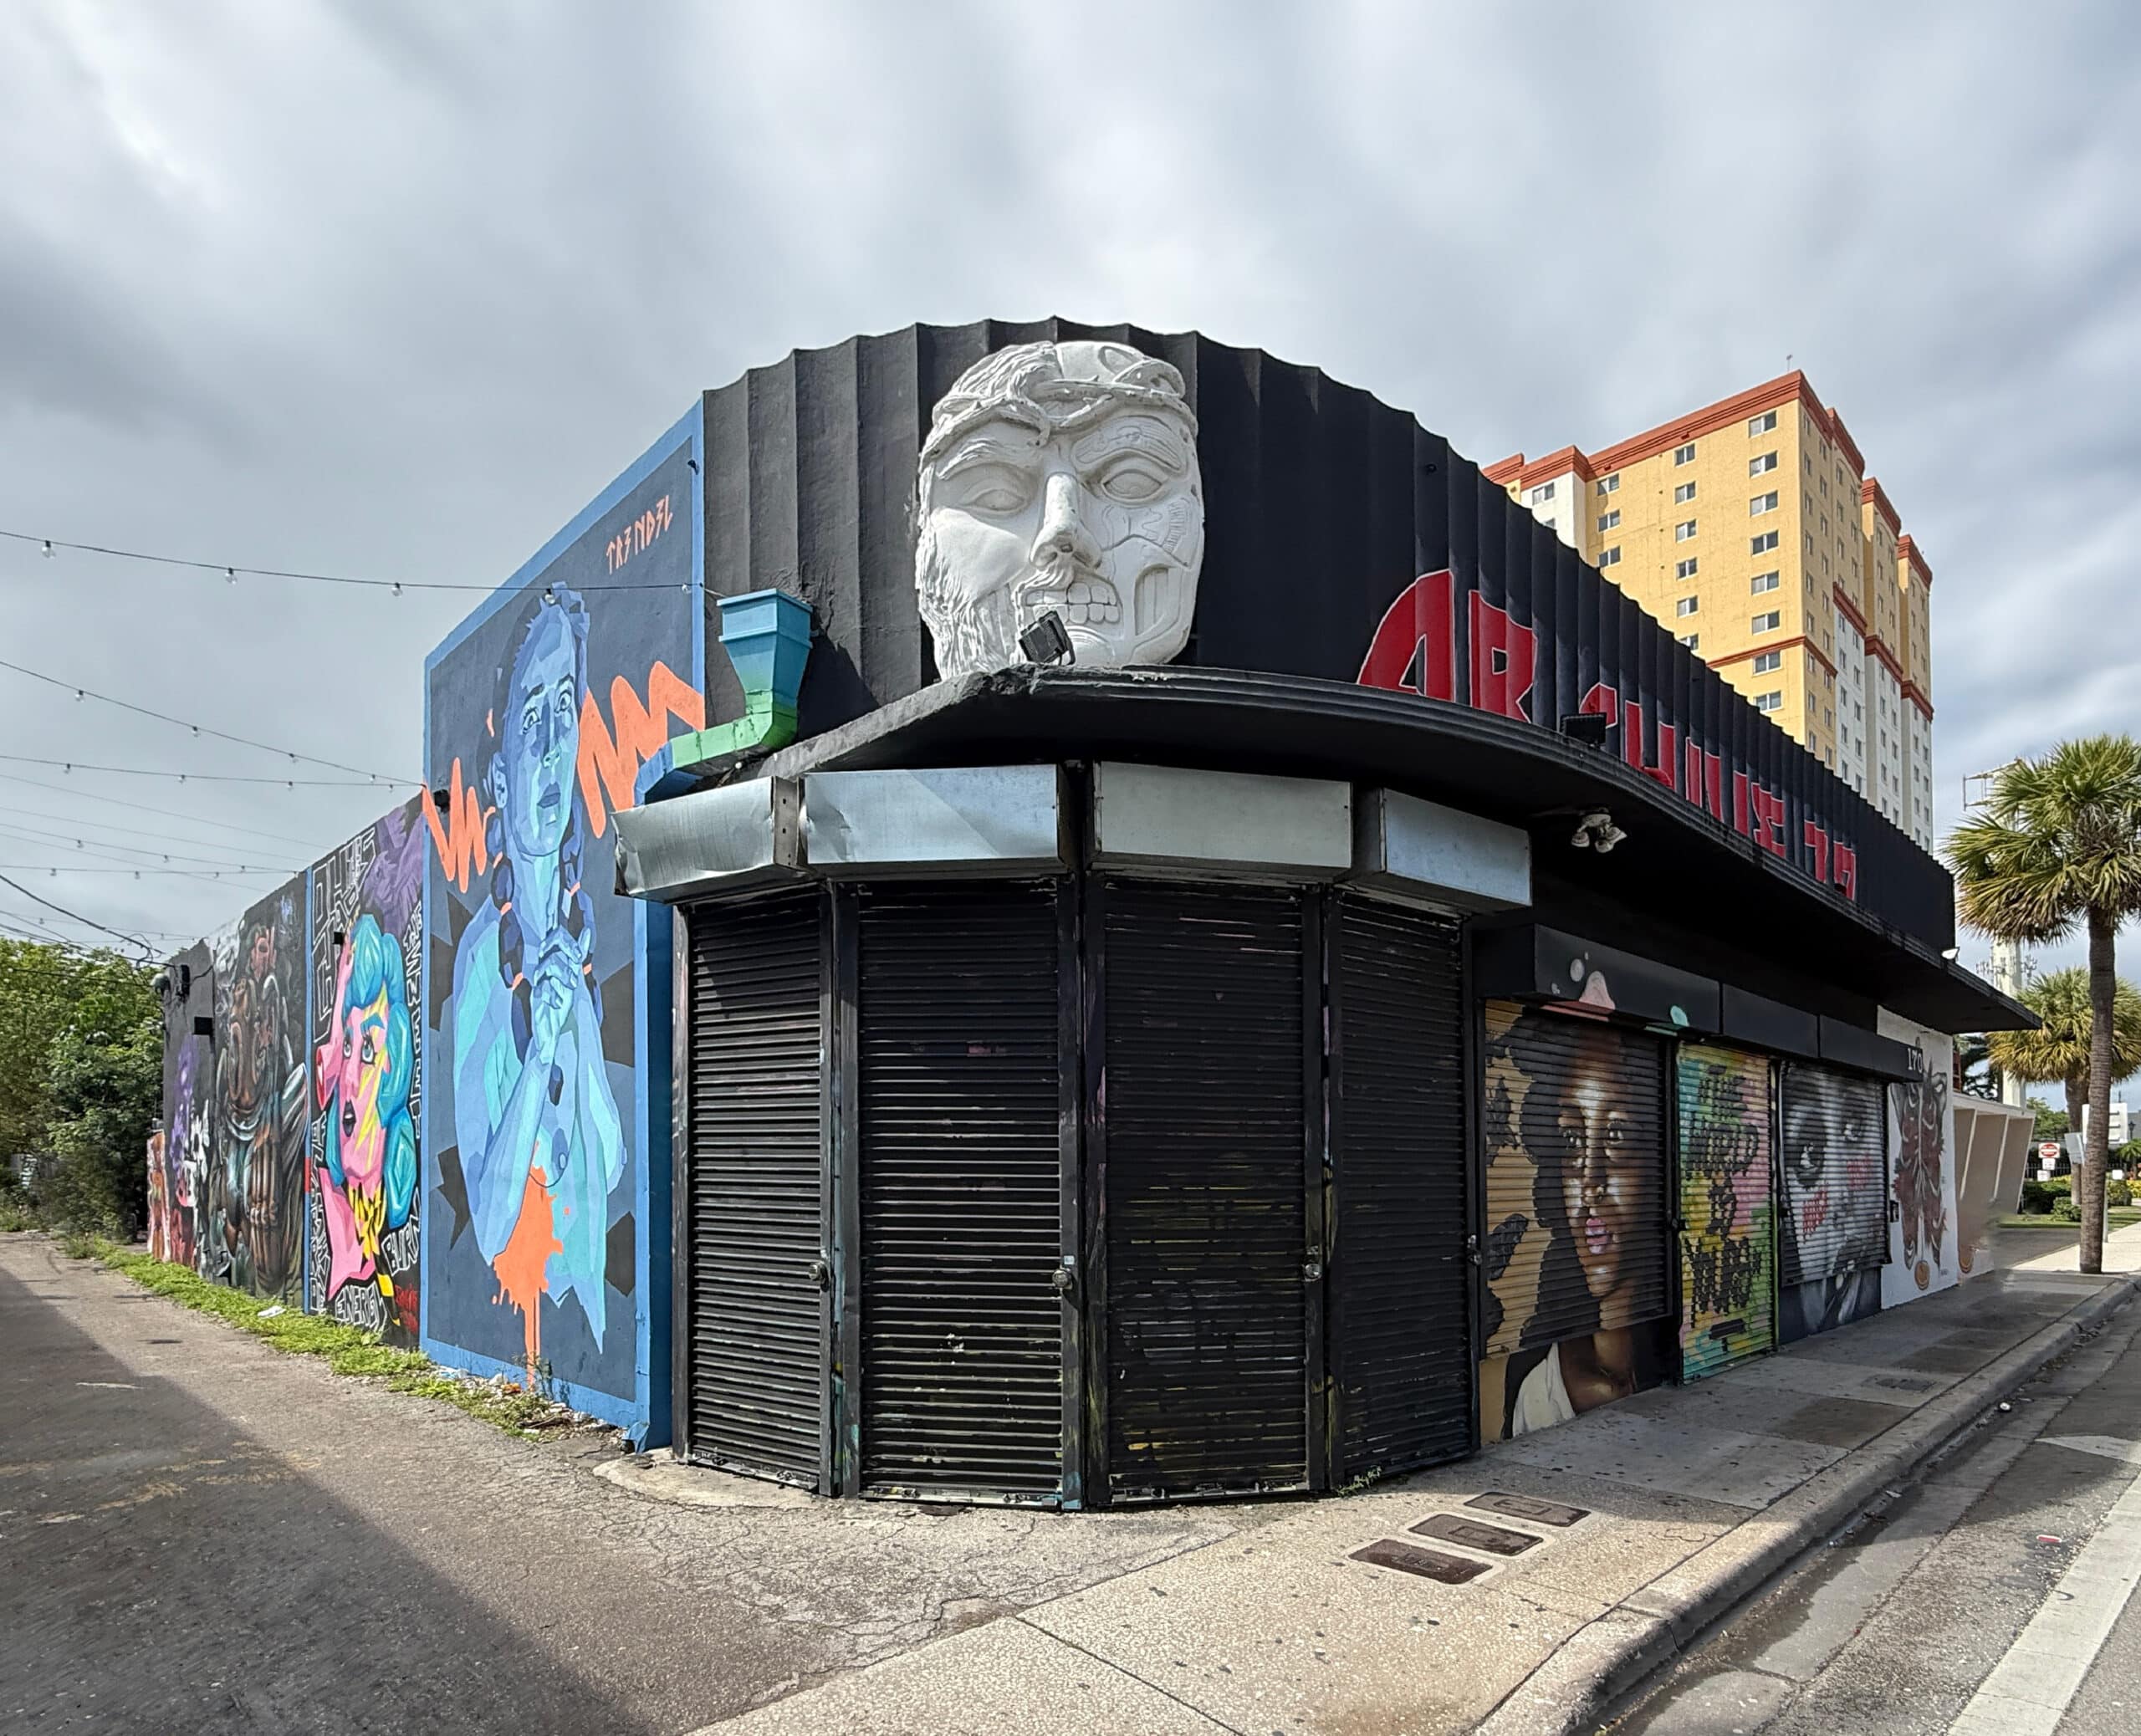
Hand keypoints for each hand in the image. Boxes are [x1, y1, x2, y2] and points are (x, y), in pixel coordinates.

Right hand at [528, 925, 582, 1052]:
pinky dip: (553, 995)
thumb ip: (577, 953)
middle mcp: (544, 965)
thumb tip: (586, 931)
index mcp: (552, 958)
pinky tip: (557, 1003)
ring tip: (571, 985)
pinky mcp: (535, 996)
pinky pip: (542, 988)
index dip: (550, 916)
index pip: (552, 933)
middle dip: (568, 945)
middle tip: (578, 958)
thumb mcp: (573, 974)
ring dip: (564, 972)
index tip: (553, 908)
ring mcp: (539, 980)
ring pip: (550, 962)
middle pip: (551, 941)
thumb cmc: (559, 999)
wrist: (550, 1028)